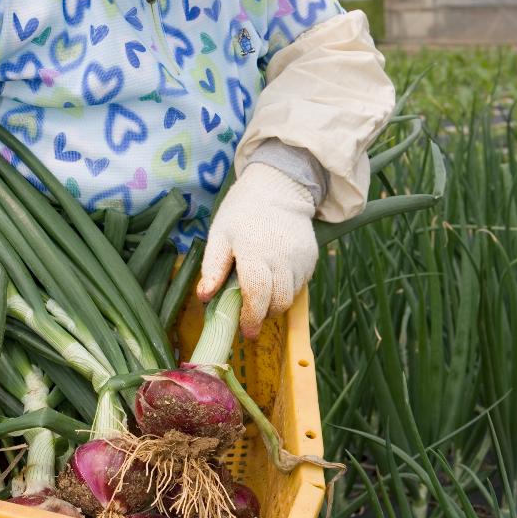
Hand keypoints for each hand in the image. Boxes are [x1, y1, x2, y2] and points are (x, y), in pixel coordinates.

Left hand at [197, 163, 318, 337]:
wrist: (279, 186)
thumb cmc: (243, 211)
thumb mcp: (220, 234)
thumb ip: (213, 267)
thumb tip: (204, 296)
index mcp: (255, 252)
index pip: (257, 294)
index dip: (251, 317)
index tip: (246, 331)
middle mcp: (282, 257)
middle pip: (278, 302)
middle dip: (264, 315)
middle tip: (251, 319)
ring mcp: (300, 259)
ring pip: (291, 297)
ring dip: (275, 304)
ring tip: (261, 297)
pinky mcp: (312, 258)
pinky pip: (300, 285)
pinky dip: (287, 290)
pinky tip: (274, 279)